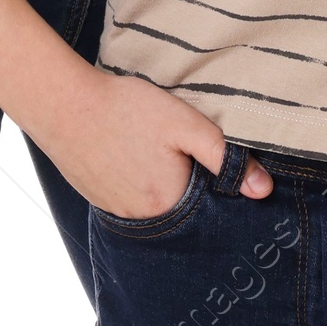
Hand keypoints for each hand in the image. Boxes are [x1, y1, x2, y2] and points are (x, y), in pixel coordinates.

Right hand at [45, 70, 271, 219]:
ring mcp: (118, 213)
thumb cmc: (126, 109)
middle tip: (179, 151)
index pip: (210, 211)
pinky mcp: (100, 200)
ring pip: (157, 206)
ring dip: (163, 184)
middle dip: (189, 185)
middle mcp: (144, 221)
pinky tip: (133, 155)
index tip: (210, 162)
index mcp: (169, 205)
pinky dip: (139, 182)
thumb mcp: (183, 123)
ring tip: (155, 150)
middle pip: (183, 211)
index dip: (217, 187)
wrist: (64, 104)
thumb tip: (263, 190)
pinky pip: (132, 201)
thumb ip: (223, 156)